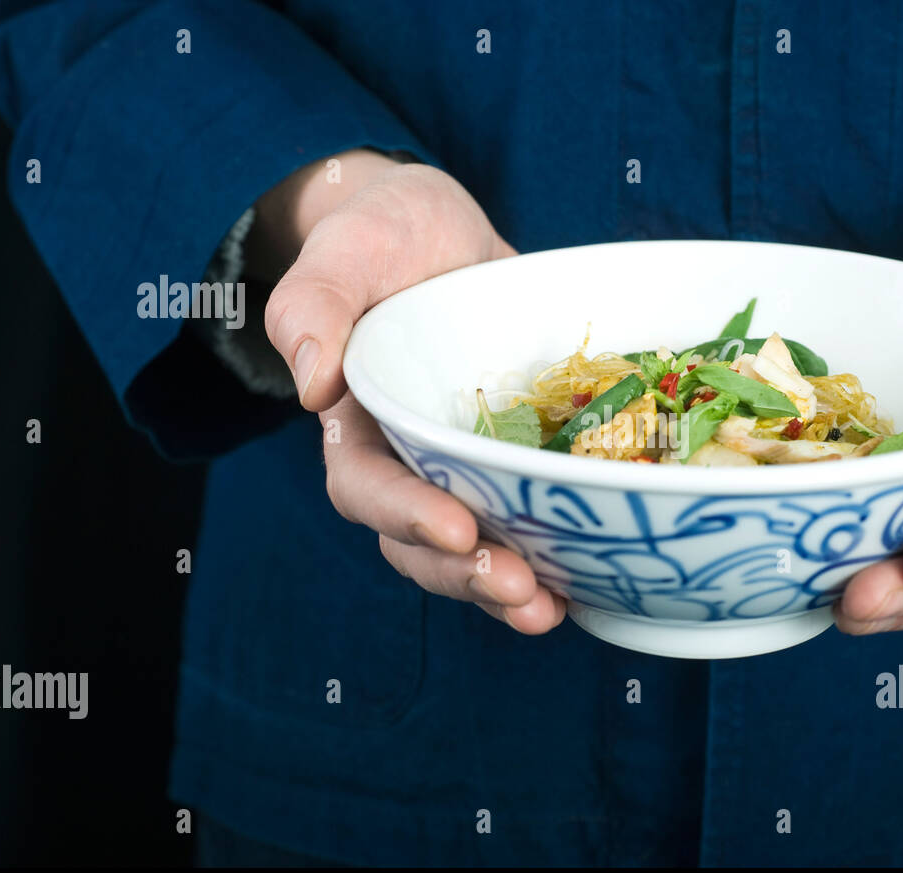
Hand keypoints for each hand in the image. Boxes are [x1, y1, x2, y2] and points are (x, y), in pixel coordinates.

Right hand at [259, 152, 564, 632]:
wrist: (442, 233)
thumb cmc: (384, 234)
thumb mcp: (346, 246)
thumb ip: (313, 303)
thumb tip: (310, 386)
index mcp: (357, 423)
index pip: (367, 486)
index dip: (406, 516)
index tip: (456, 529)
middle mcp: (409, 460)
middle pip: (421, 543)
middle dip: (467, 574)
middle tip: (520, 589)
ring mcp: (465, 467)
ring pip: (476, 549)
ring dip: (510, 588)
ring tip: (551, 608)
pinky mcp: (517, 460)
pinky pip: (530, 518)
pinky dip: (555, 554)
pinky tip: (593, 575)